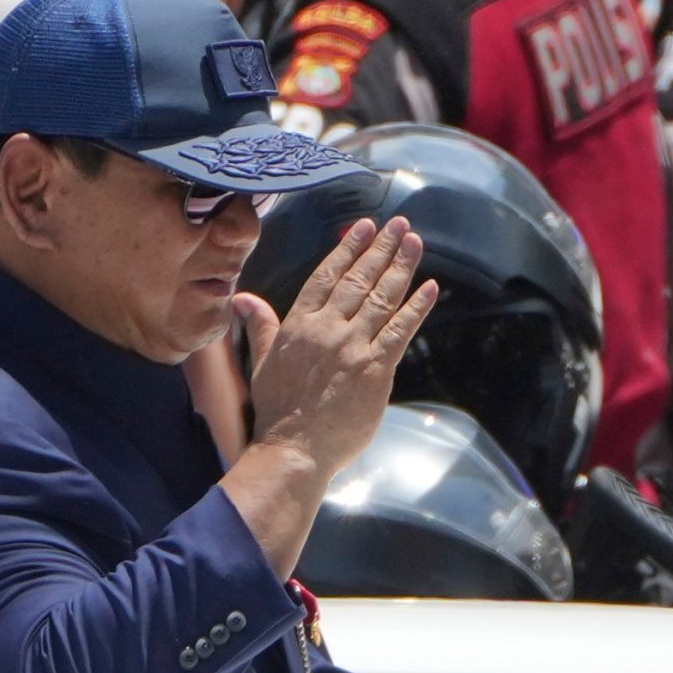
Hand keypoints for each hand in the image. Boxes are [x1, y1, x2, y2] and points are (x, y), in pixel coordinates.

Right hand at [236, 216, 435, 480]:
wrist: (294, 448)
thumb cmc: (277, 411)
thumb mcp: (261, 362)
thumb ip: (260, 326)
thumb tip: (242, 298)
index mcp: (299, 325)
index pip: (328, 277)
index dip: (348, 249)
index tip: (364, 228)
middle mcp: (328, 329)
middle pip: (359, 280)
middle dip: (381, 249)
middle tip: (399, 224)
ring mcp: (353, 347)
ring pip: (382, 298)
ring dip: (401, 267)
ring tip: (414, 243)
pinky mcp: (376, 369)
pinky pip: (400, 330)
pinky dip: (416, 307)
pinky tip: (430, 287)